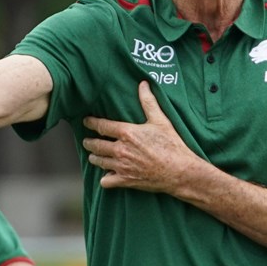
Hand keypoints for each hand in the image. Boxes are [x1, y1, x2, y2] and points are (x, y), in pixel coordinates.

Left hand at [81, 81, 204, 194]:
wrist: (180, 171)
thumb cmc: (172, 145)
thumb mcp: (161, 121)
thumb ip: (149, 102)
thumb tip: (143, 84)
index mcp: (127, 133)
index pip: (102, 126)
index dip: (91, 123)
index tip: (86, 121)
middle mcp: (121, 149)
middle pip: (96, 145)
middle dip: (89, 142)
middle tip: (87, 141)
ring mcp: (122, 166)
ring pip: (99, 162)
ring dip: (95, 158)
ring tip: (94, 156)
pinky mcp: (126, 180)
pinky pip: (106, 181)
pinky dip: (106, 178)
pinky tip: (108, 175)